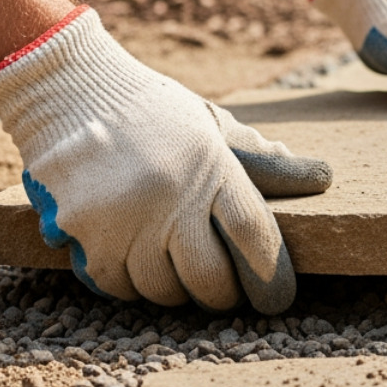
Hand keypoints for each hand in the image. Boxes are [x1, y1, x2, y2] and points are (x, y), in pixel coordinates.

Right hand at [0, 7, 331, 313]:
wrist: (69, 89)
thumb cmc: (152, 111)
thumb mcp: (212, 124)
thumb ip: (259, 159)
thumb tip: (317, 177)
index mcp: (215, 167)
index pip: (255, 235)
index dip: (271, 277)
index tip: (277, 297)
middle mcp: (172, 196)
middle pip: (210, 278)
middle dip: (223, 295)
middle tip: (224, 291)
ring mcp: (124, 216)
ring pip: (162, 289)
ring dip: (174, 289)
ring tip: (176, 269)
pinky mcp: (83, 231)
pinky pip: (117, 284)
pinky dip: (131, 284)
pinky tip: (136, 263)